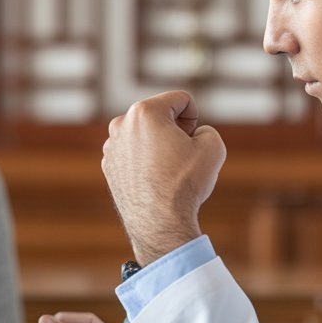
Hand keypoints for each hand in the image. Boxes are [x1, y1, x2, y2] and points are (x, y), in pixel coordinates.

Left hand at [102, 91, 225, 264]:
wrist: (158, 223)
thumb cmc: (185, 183)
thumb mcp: (212, 147)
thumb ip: (206, 129)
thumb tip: (192, 135)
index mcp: (144, 112)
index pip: (180, 99)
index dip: (195, 118)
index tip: (194, 140)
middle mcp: (121, 124)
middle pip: (160, 114)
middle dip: (175, 129)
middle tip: (182, 154)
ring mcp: (111, 145)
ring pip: (146, 134)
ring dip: (159, 144)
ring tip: (168, 169)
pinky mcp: (109, 165)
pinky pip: (134, 152)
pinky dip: (145, 160)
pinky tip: (154, 179)